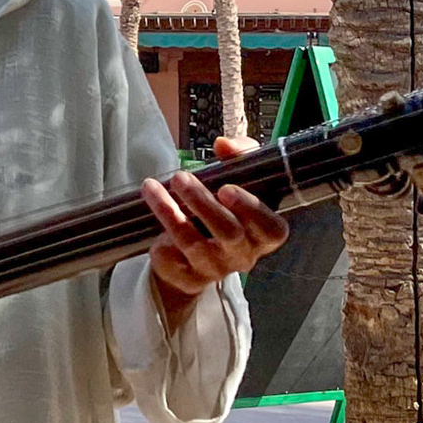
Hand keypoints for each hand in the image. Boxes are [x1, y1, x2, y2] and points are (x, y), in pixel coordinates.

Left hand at [143, 136, 288, 330]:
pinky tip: (152, 226)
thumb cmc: (224, 210)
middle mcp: (242, 255)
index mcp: (262, 234)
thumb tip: (224, 144)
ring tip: (153, 188)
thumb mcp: (238, 179)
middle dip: (202, 202)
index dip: (251, 209)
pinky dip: (160, 244)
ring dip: (170, 213)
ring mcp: (215, 269)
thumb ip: (239, 156)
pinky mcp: (186, 277)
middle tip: (181, 178)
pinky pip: (171, 262)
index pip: (271, 229)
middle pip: (228, 233)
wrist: (195, 252)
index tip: (226, 188)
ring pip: (193, 243)